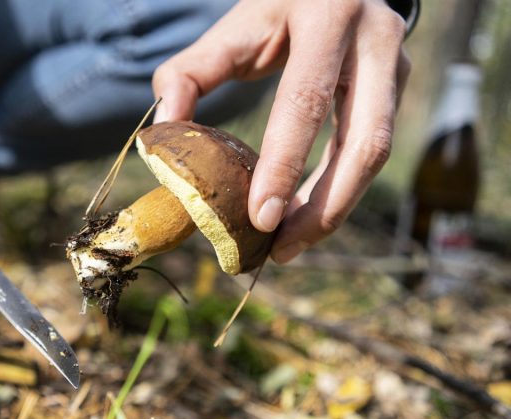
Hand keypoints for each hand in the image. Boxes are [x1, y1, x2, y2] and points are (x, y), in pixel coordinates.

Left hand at [153, 0, 409, 263]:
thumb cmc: (273, 10)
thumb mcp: (231, 29)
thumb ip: (188, 74)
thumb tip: (164, 132)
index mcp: (326, 17)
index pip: (305, 102)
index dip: (285, 165)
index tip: (260, 219)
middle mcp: (375, 39)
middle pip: (363, 142)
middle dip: (323, 207)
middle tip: (280, 249)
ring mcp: (396, 65)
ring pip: (375, 155)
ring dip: (335, 208)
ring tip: (289, 245)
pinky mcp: (398, 89)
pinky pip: (370, 152)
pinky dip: (339, 190)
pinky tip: (306, 216)